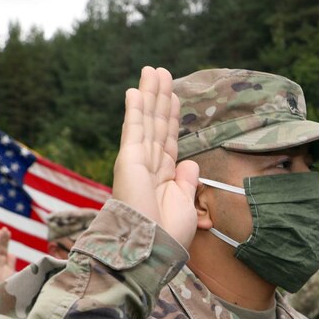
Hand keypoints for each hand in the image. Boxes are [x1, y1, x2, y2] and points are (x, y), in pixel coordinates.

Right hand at [0, 228, 16, 284]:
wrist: (0, 296)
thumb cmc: (5, 285)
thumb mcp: (11, 272)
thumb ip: (11, 263)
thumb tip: (11, 253)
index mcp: (3, 261)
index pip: (4, 248)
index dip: (6, 240)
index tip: (8, 232)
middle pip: (0, 247)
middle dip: (2, 238)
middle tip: (5, 229)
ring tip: (0, 232)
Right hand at [113, 66, 198, 248]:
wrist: (151, 248)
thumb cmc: (168, 234)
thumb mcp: (186, 204)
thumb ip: (187, 181)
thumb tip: (189, 162)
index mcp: (164, 176)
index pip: (168, 138)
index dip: (171, 116)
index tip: (174, 96)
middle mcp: (150, 165)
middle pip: (156, 123)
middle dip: (160, 97)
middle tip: (161, 72)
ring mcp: (138, 161)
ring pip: (146, 120)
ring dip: (150, 95)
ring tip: (152, 71)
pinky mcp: (129, 161)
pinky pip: (133, 130)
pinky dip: (135, 109)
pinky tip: (135, 91)